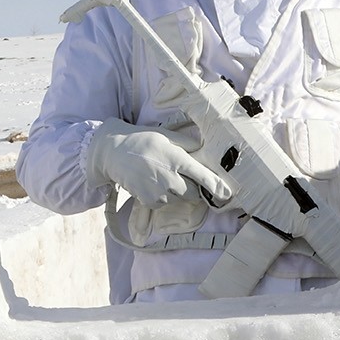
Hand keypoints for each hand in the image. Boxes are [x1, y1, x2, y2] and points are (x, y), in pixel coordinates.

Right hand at [85, 120, 232, 207]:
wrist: (113, 152)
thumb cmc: (143, 140)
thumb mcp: (167, 135)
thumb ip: (188, 143)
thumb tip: (206, 149)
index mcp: (177, 159)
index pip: (202, 176)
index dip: (216, 187)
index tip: (226, 194)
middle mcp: (170, 177)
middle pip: (194, 194)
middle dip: (193, 189)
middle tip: (182, 177)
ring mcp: (159, 191)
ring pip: (179, 199)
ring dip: (177, 192)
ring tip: (162, 177)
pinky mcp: (149, 201)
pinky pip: (165, 204)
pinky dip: (162, 197)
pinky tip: (152, 183)